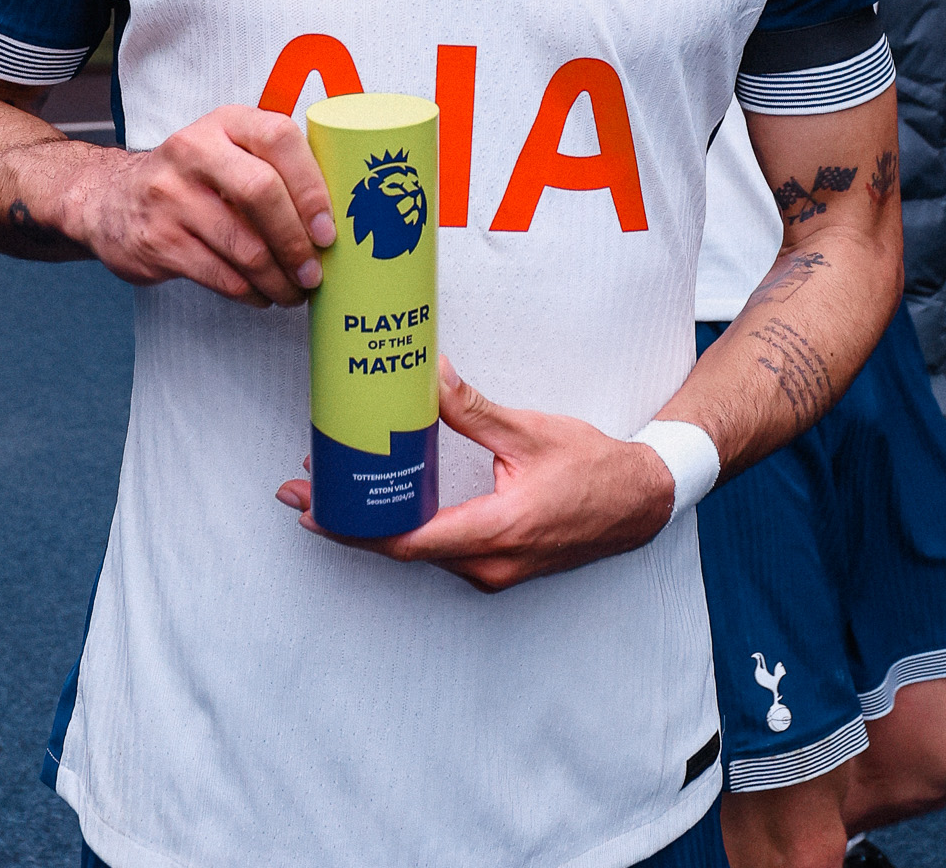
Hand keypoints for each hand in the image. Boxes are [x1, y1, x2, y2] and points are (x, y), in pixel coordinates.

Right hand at [74, 105, 334, 306]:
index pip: (280, 139)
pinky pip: (217, 273)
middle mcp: (194, 151)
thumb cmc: (193, 178)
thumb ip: (274, 165)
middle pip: (261, 193)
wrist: (109, 200)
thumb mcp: (228, 150)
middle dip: (297, 241)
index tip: (330, 229)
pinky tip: (262, 295)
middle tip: (316, 271)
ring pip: (241, 244)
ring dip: (277, 277)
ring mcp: (170, 195)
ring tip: (295, 291)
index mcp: (226, 123)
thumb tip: (341, 214)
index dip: (311, 187)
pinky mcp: (156, 239)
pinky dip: (248, 291)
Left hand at [276, 357, 676, 590]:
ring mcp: (493, 571)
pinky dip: (409, 528)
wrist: (638, 502)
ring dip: (379, 524)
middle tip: (307, 488)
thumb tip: (433, 375)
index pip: (408, 538)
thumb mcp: (531, 432)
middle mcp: (490, 563)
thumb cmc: (593, 467)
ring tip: (341, 488)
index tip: (313, 506)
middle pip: (402, 549)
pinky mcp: (497, 567)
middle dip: (352, 520)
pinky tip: (390, 503)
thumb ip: (474, 410)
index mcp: (498, 529)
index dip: (354, 526)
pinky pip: (441, 552)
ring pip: (420, 552)